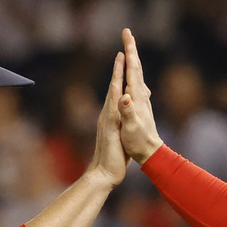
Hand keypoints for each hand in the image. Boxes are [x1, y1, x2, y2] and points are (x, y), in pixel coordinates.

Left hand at [87, 51, 128, 186]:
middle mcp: (108, 114)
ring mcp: (109, 120)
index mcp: (110, 115)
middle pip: (114, 86)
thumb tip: (121, 102)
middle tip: (123, 51)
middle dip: (119, 69)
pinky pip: (117, 105)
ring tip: (123, 67)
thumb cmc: (111, 158)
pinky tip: (123, 95)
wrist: (102, 174)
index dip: (119, 70)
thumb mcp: (115, 137)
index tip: (122, 53)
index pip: (115, 87)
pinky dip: (121, 94)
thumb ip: (117, 119)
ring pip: (116, 94)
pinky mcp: (112, 127)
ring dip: (120, 78)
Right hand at [118, 29, 163, 163]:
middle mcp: (141, 95)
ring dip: (133, 61)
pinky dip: (134, 75)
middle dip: (131, 49)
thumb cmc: (138, 143)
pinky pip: (137, 85)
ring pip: (138, 74)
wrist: (151, 154)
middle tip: (127, 33)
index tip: (127, 34)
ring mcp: (143, 100)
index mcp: (136, 96)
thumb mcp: (130, 128)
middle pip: (136, 67)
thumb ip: (127, 112)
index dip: (129, 50)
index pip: (132, 68)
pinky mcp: (142, 107)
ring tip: (129, 51)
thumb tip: (124, 97)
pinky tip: (135, 79)